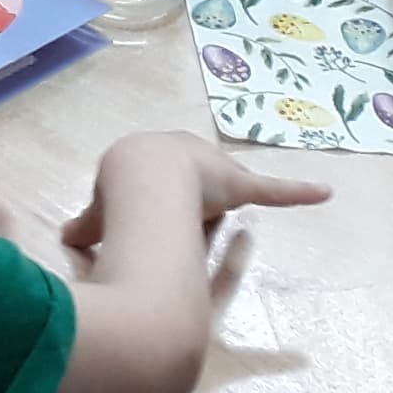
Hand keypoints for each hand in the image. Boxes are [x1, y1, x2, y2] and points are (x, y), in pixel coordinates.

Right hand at [61, 133, 328, 253]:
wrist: (140, 180)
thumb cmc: (118, 190)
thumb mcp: (97, 211)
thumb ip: (90, 225)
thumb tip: (69, 238)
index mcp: (148, 156)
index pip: (155, 173)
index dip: (150, 193)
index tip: (146, 212)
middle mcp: (185, 153)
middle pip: (191, 176)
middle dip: (188, 193)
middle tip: (180, 214)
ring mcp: (215, 168)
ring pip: (223, 183)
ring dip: (220, 198)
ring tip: (216, 212)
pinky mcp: (239, 185)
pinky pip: (272, 189)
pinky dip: (298, 191)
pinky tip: (324, 191)